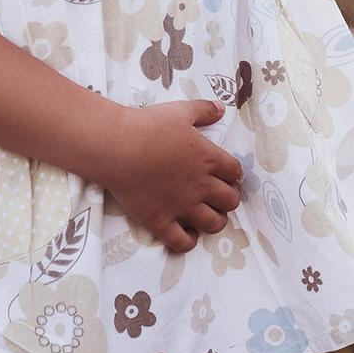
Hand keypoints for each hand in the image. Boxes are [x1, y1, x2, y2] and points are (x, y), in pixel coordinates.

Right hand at [100, 98, 243, 252]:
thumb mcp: (180, 111)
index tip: (226, 174)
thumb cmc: (149, 126)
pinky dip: (189, 241)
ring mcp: (182, 206)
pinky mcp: (161, 221)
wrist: (118, 147)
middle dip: (228, 199)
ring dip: (215, 221)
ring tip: (205, 215)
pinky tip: (186, 233)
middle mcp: (201, 186)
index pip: (235, 172)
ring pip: (214, 224)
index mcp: (207, 158)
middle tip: (216, 195)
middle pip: (230, 201)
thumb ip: (204, 110)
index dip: (234, 174)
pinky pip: (183, 243)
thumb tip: (221, 109)